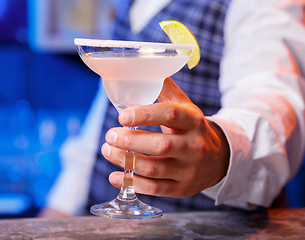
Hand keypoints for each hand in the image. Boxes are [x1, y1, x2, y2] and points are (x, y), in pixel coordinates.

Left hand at [102, 77, 229, 197]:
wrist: (218, 159)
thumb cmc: (193, 130)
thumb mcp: (186, 108)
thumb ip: (166, 90)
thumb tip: (147, 64)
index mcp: (193, 121)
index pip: (170, 115)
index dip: (145, 115)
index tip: (122, 116)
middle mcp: (193, 146)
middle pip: (160, 145)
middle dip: (130, 141)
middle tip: (110, 135)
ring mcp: (188, 169)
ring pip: (153, 168)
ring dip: (125, 161)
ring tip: (107, 151)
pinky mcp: (181, 188)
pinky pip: (154, 188)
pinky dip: (131, 183)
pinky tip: (114, 176)